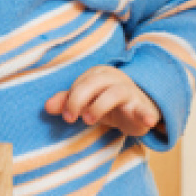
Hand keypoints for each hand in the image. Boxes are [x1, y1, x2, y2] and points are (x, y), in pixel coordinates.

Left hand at [45, 65, 159, 136]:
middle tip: (70, 119)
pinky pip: (145, 109)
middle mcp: (114, 79)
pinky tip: (148, 121)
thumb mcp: (84, 103)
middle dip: (78, 99)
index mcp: (98, 74)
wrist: (137, 111)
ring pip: (115, 93)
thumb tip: (47, 106)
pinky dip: (147, 114)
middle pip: (94, 83)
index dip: (70, 99)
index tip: (66, 116)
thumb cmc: (105, 104)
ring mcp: (131, 92)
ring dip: (99, 106)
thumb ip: (66, 102)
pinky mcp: (143, 108)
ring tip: (89, 120)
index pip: (80, 83)